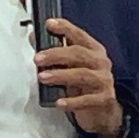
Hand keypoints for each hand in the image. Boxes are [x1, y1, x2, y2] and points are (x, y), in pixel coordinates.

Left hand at [35, 18, 123, 137]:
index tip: (49, 24)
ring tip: (43, 77)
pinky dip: (72, 101)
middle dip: (57, 54)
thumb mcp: (71, 66)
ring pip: (83, 75)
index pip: (79, 35)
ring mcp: (104, 81)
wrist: (103, 112)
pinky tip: (59, 102)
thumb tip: (34, 37)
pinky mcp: (104, 99)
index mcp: (94, 50)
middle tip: (38, 59)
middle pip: (79, 54)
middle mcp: (101, 62)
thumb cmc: (84, 85)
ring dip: (61, 75)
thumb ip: (55, 53)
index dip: (65, 28)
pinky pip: (87, 100)